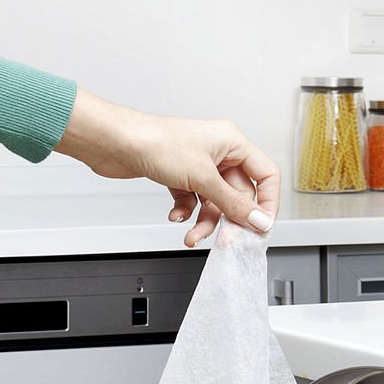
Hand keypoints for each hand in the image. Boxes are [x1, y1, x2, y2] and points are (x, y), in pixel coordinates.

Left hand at [53, 88, 278, 246]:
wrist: (116, 143)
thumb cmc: (156, 143)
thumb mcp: (203, 178)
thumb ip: (234, 204)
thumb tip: (259, 221)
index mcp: (232, 143)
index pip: (266, 175)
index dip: (268, 203)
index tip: (261, 226)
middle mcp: (218, 153)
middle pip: (238, 195)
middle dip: (228, 219)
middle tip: (226, 240)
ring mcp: (199, 165)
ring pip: (214, 202)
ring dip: (205, 222)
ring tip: (192, 235)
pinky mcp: (180, 176)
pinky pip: (194, 201)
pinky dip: (187, 212)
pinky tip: (176, 215)